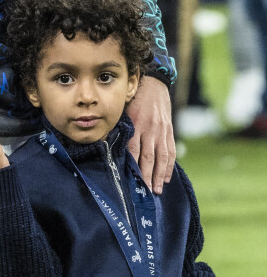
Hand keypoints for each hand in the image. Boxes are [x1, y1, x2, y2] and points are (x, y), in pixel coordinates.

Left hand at [126, 76, 174, 193]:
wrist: (154, 83)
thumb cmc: (132, 97)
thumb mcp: (122, 110)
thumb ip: (118, 127)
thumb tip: (106, 145)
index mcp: (135, 124)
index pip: (133, 150)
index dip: (132, 167)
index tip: (130, 182)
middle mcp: (149, 129)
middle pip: (148, 157)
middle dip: (146, 176)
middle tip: (145, 193)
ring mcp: (161, 130)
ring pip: (161, 156)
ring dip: (159, 175)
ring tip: (157, 190)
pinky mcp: (169, 130)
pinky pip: (170, 151)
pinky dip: (169, 166)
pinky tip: (166, 177)